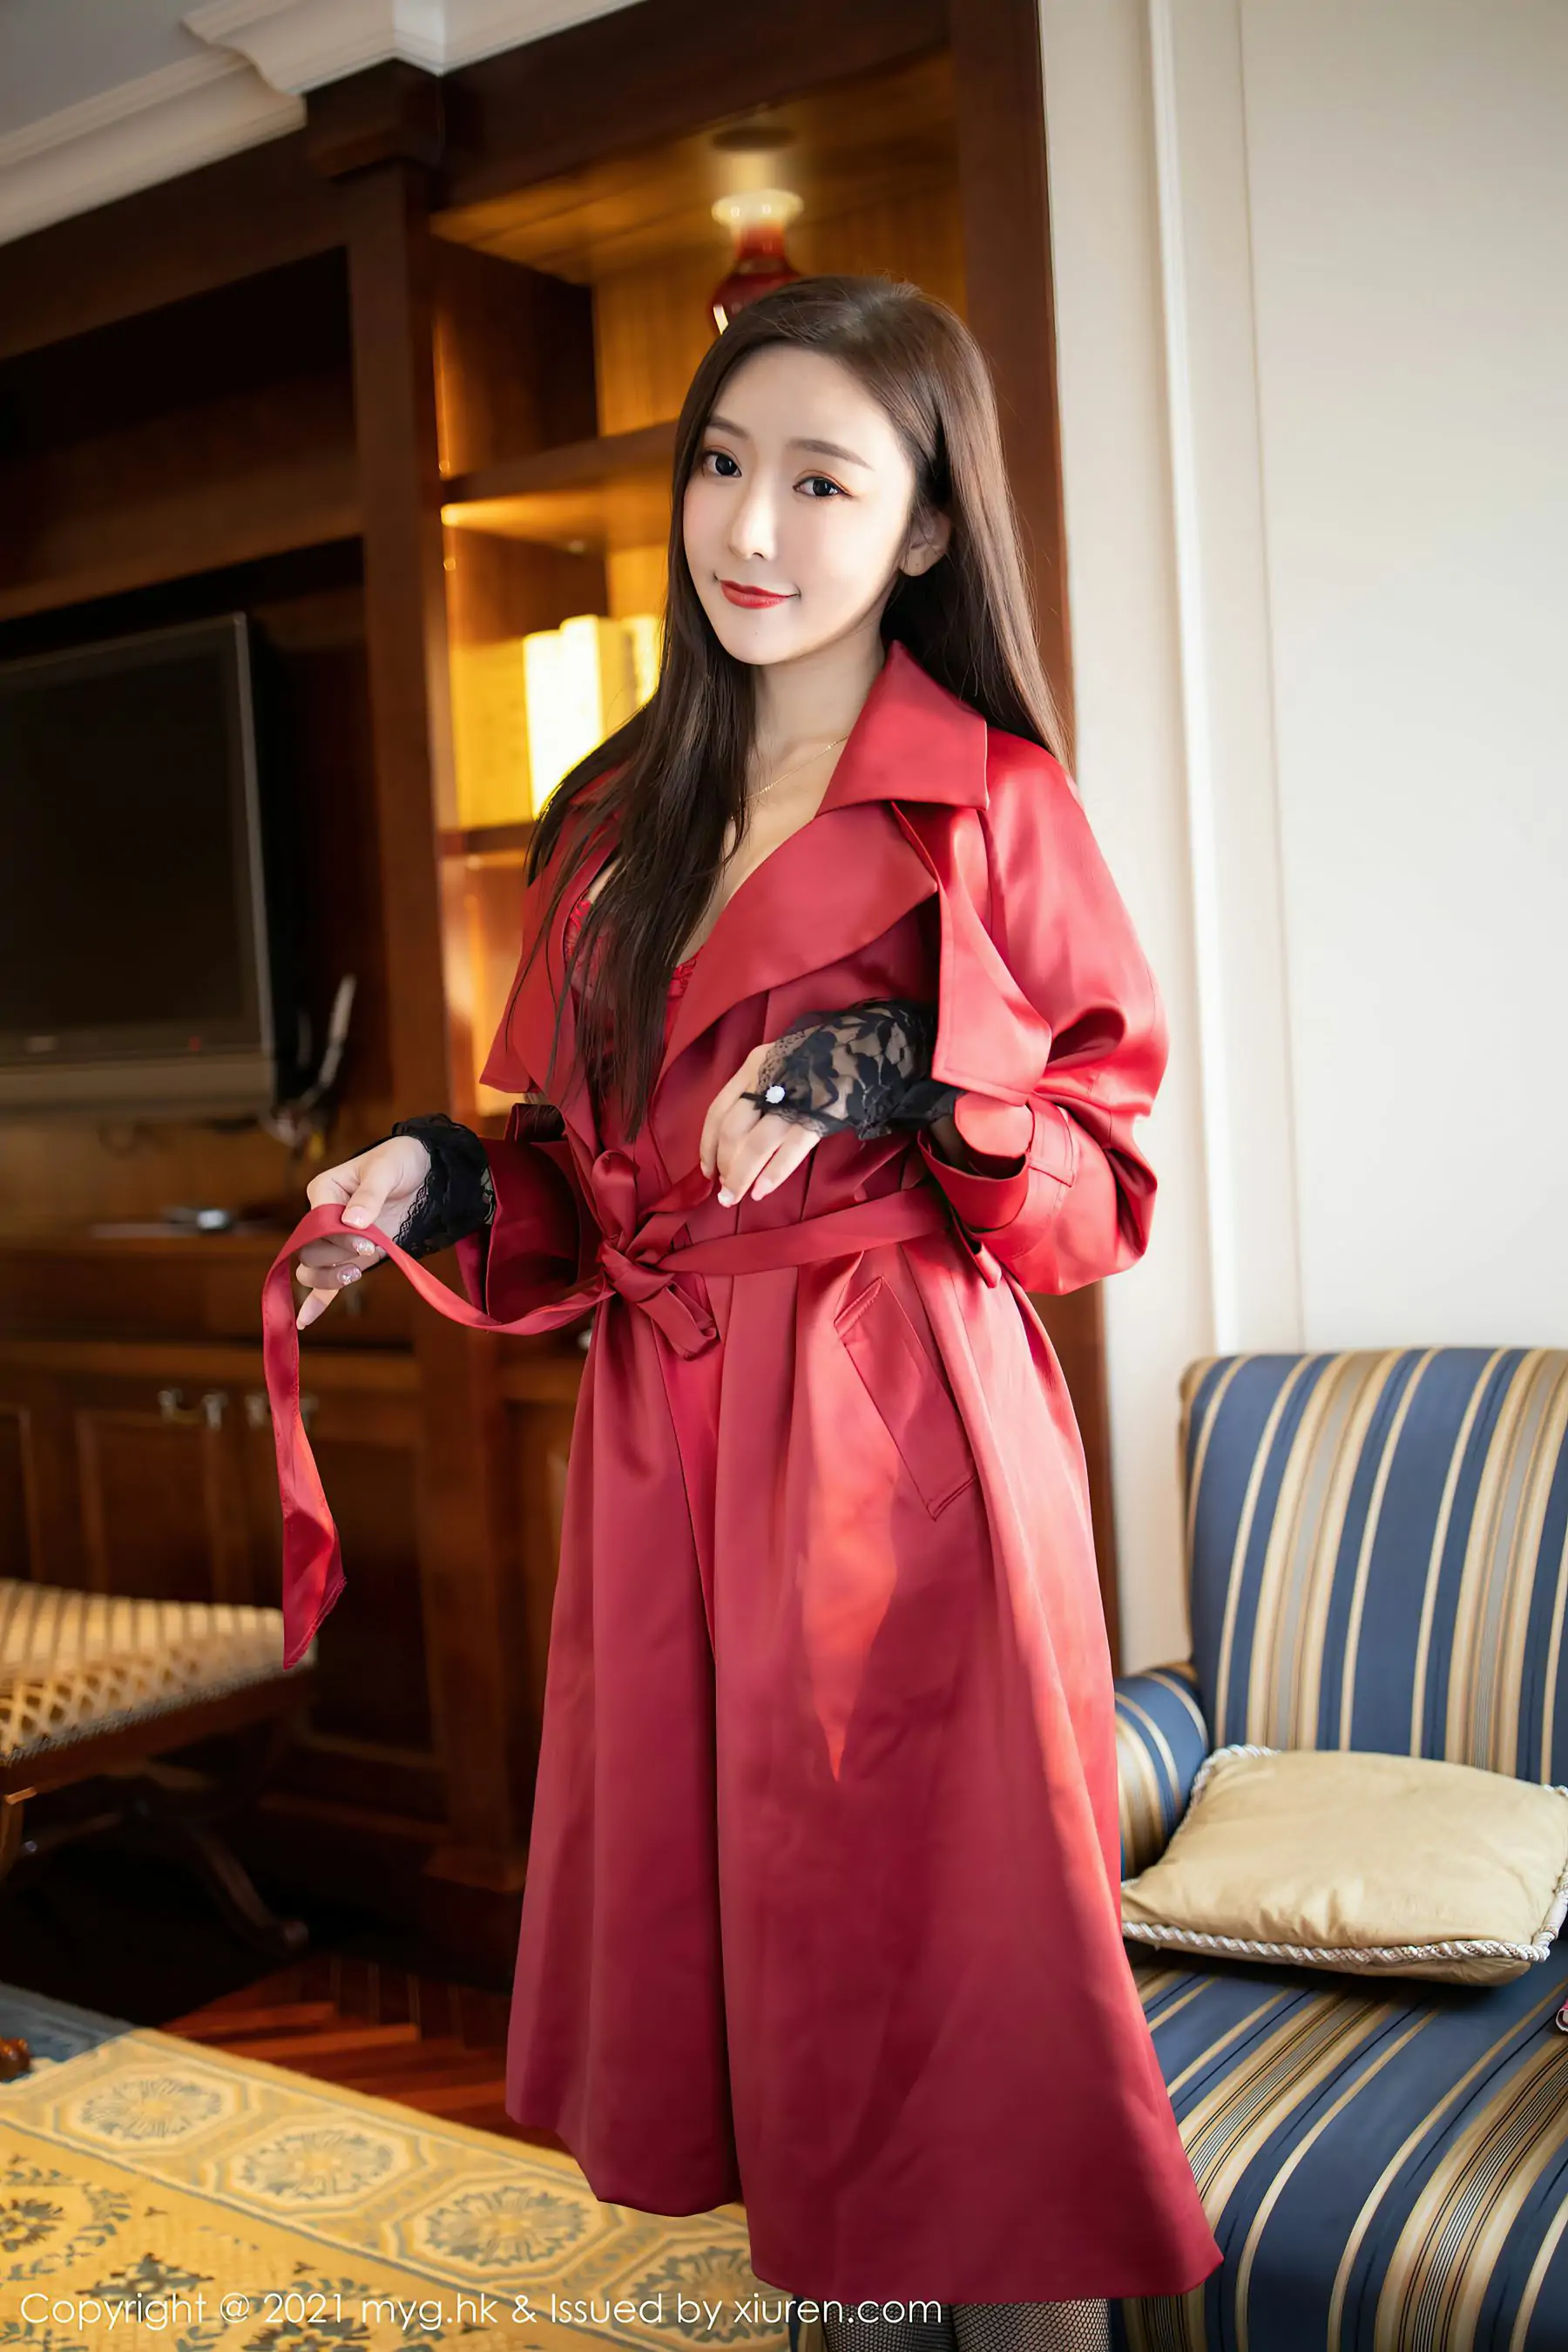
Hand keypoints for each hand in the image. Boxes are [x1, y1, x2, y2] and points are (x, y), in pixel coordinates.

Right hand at [295, 1135, 431, 1330]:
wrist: (424, 1171)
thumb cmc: (400, 1161)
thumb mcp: (386, 1170)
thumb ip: (370, 1194)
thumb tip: (354, 1222)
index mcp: (324, 1191)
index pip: (317, 1222)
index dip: (337, 1236)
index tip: (366, 1239)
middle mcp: (324, 1217)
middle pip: (310, 1249)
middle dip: (334, 1257)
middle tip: (368, 1250)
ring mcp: (338, 1240)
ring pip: (314, 1267)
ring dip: (329, 1277)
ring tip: (354, 1274)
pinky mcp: (353, 1257)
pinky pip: (328, 1283)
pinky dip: (318, 1301)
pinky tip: (306, 1321)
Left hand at [700, 1043, 824, 1205]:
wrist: (867, 1048)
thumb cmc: (822, 1061)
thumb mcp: (781, 1066)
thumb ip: (759, 1094)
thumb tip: (736, 1143)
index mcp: (754, 1066)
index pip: (718, 1111)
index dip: (708, 1145)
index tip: (708, 1171)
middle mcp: (767, 1078)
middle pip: (733, 1130)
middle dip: (725, 1166)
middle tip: (726, 1192)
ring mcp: (793, 1096)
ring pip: (757, 1144)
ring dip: (742, 1175)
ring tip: (736, 1197)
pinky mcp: (820, 1112)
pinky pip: (791, 1149)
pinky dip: (773, 1173)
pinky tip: (762, 1191)